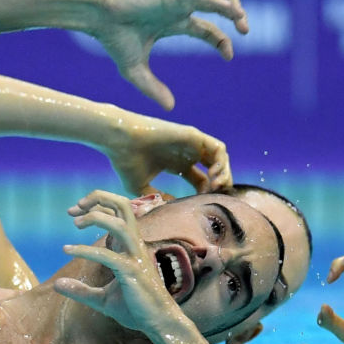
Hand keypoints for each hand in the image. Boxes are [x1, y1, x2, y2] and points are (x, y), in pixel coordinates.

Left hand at [53, 190, 177, 333]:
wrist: (158, 324)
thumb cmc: (135, 309)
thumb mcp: (101, 299)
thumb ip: (81, 290)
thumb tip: (57, 284)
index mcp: (129, 246)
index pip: (117, 212)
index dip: (95, 205)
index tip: (72, 213)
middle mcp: (134, 246)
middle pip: (123, 206)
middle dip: (99, 198)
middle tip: (74, 209)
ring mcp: (135, 257)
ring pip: (120, 223)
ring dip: (96, 217)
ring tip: (75, 222)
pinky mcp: (132, 272)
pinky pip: (108, 256)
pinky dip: (86, 250)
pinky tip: (68, 250)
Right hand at [89, 0, 248, 109]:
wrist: (97, 18)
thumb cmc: (112, 39)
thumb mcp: (135, 71)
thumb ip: (153, 89)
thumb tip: (171, 108)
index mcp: (172, 22)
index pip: (205, 29)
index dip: (220, 41)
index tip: (229, 56)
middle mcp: (177, 8)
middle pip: (215, 6)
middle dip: (234, 15)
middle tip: (246, 31)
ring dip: (231, 1)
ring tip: (241, 19)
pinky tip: (230, 11)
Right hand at [103, 116, 231, 195]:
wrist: (120, 142)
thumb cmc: (126, 162)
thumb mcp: (141, 187)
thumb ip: (157, 198)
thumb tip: (172, 207)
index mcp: (176, 164)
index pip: (201, 180)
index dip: (206, 193)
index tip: (201, 203)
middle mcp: (186, 153)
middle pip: (214, 170)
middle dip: (220, 185)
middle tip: (215, 196)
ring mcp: (191, 144)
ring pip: (219, 159)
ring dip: (223, 174)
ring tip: (216, 186)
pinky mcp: (194, 136)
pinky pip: (218, 149)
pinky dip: (221, 162)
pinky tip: (213, 176)